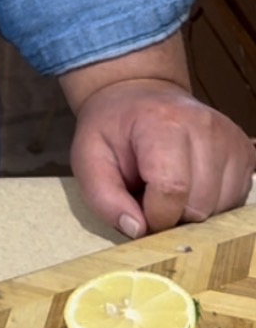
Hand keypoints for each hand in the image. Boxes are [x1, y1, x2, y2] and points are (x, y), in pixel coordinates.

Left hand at [70, 78, 254, 238]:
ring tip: (169, 192)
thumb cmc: (113, 131)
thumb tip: (137, 231)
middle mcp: (207, 128)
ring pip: (222, 207)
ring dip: (192, 213)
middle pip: (200, 205)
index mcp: (164, 125)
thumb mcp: (88, 161)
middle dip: (172, 217)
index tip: (139, 215)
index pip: (172, 190)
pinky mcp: (246, 152)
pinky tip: (189, 190)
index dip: (154, 217)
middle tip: (150, 200)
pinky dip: (211, 205)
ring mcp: (232, 139)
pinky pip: (235, 200)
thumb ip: (105, 199)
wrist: (140, 97)